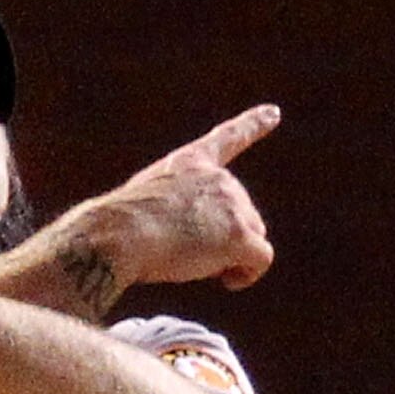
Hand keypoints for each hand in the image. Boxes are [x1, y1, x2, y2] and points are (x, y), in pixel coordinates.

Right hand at [84, 105, 279, 294]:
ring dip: (230, 257)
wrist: (121, 235)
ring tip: (196, 264)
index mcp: (191, 162)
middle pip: (242, 214)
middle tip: (187, 252)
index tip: (274, 113)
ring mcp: (233, 205)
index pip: (228, 137)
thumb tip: (195, 245)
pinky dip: (247, 274)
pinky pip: (261, 260)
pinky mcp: (240, 235)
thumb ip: (173, 209)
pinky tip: (227, 280)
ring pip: (252, 239)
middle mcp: (219, 177)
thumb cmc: (120, 229)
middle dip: (223, 238)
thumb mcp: (143, 202)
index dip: (253, 124)